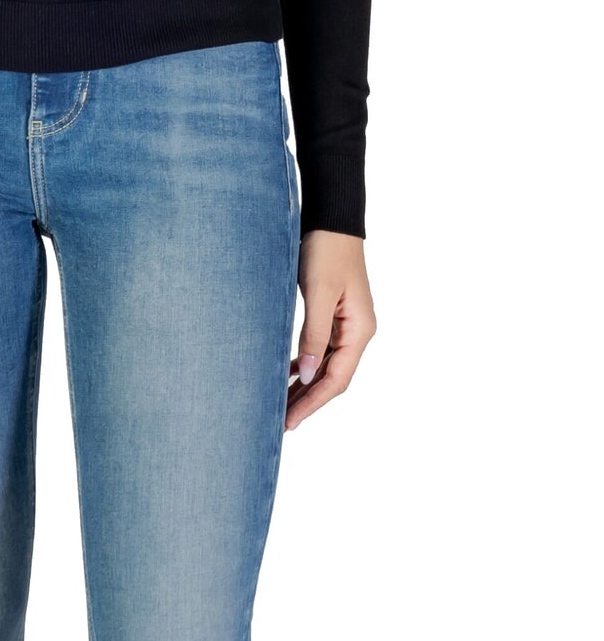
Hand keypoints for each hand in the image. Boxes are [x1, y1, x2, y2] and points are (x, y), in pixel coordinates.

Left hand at [286, 231, 375, 431]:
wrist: (331, 219)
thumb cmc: (326, 251)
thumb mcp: (319, 293)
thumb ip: (314, 335)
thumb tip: (308, 375)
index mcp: (360, 330)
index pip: (337, 379)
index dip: (313, 402)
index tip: (290, 420)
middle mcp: (357, 331)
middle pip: (333, 377)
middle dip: (308, 400)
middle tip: (280, 421)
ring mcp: (347, 324)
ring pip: (326, 365)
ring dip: (305, 384)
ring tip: (281, 404)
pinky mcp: (334, 314)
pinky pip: (321, 348)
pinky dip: (306, 363)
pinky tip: (289, 373)